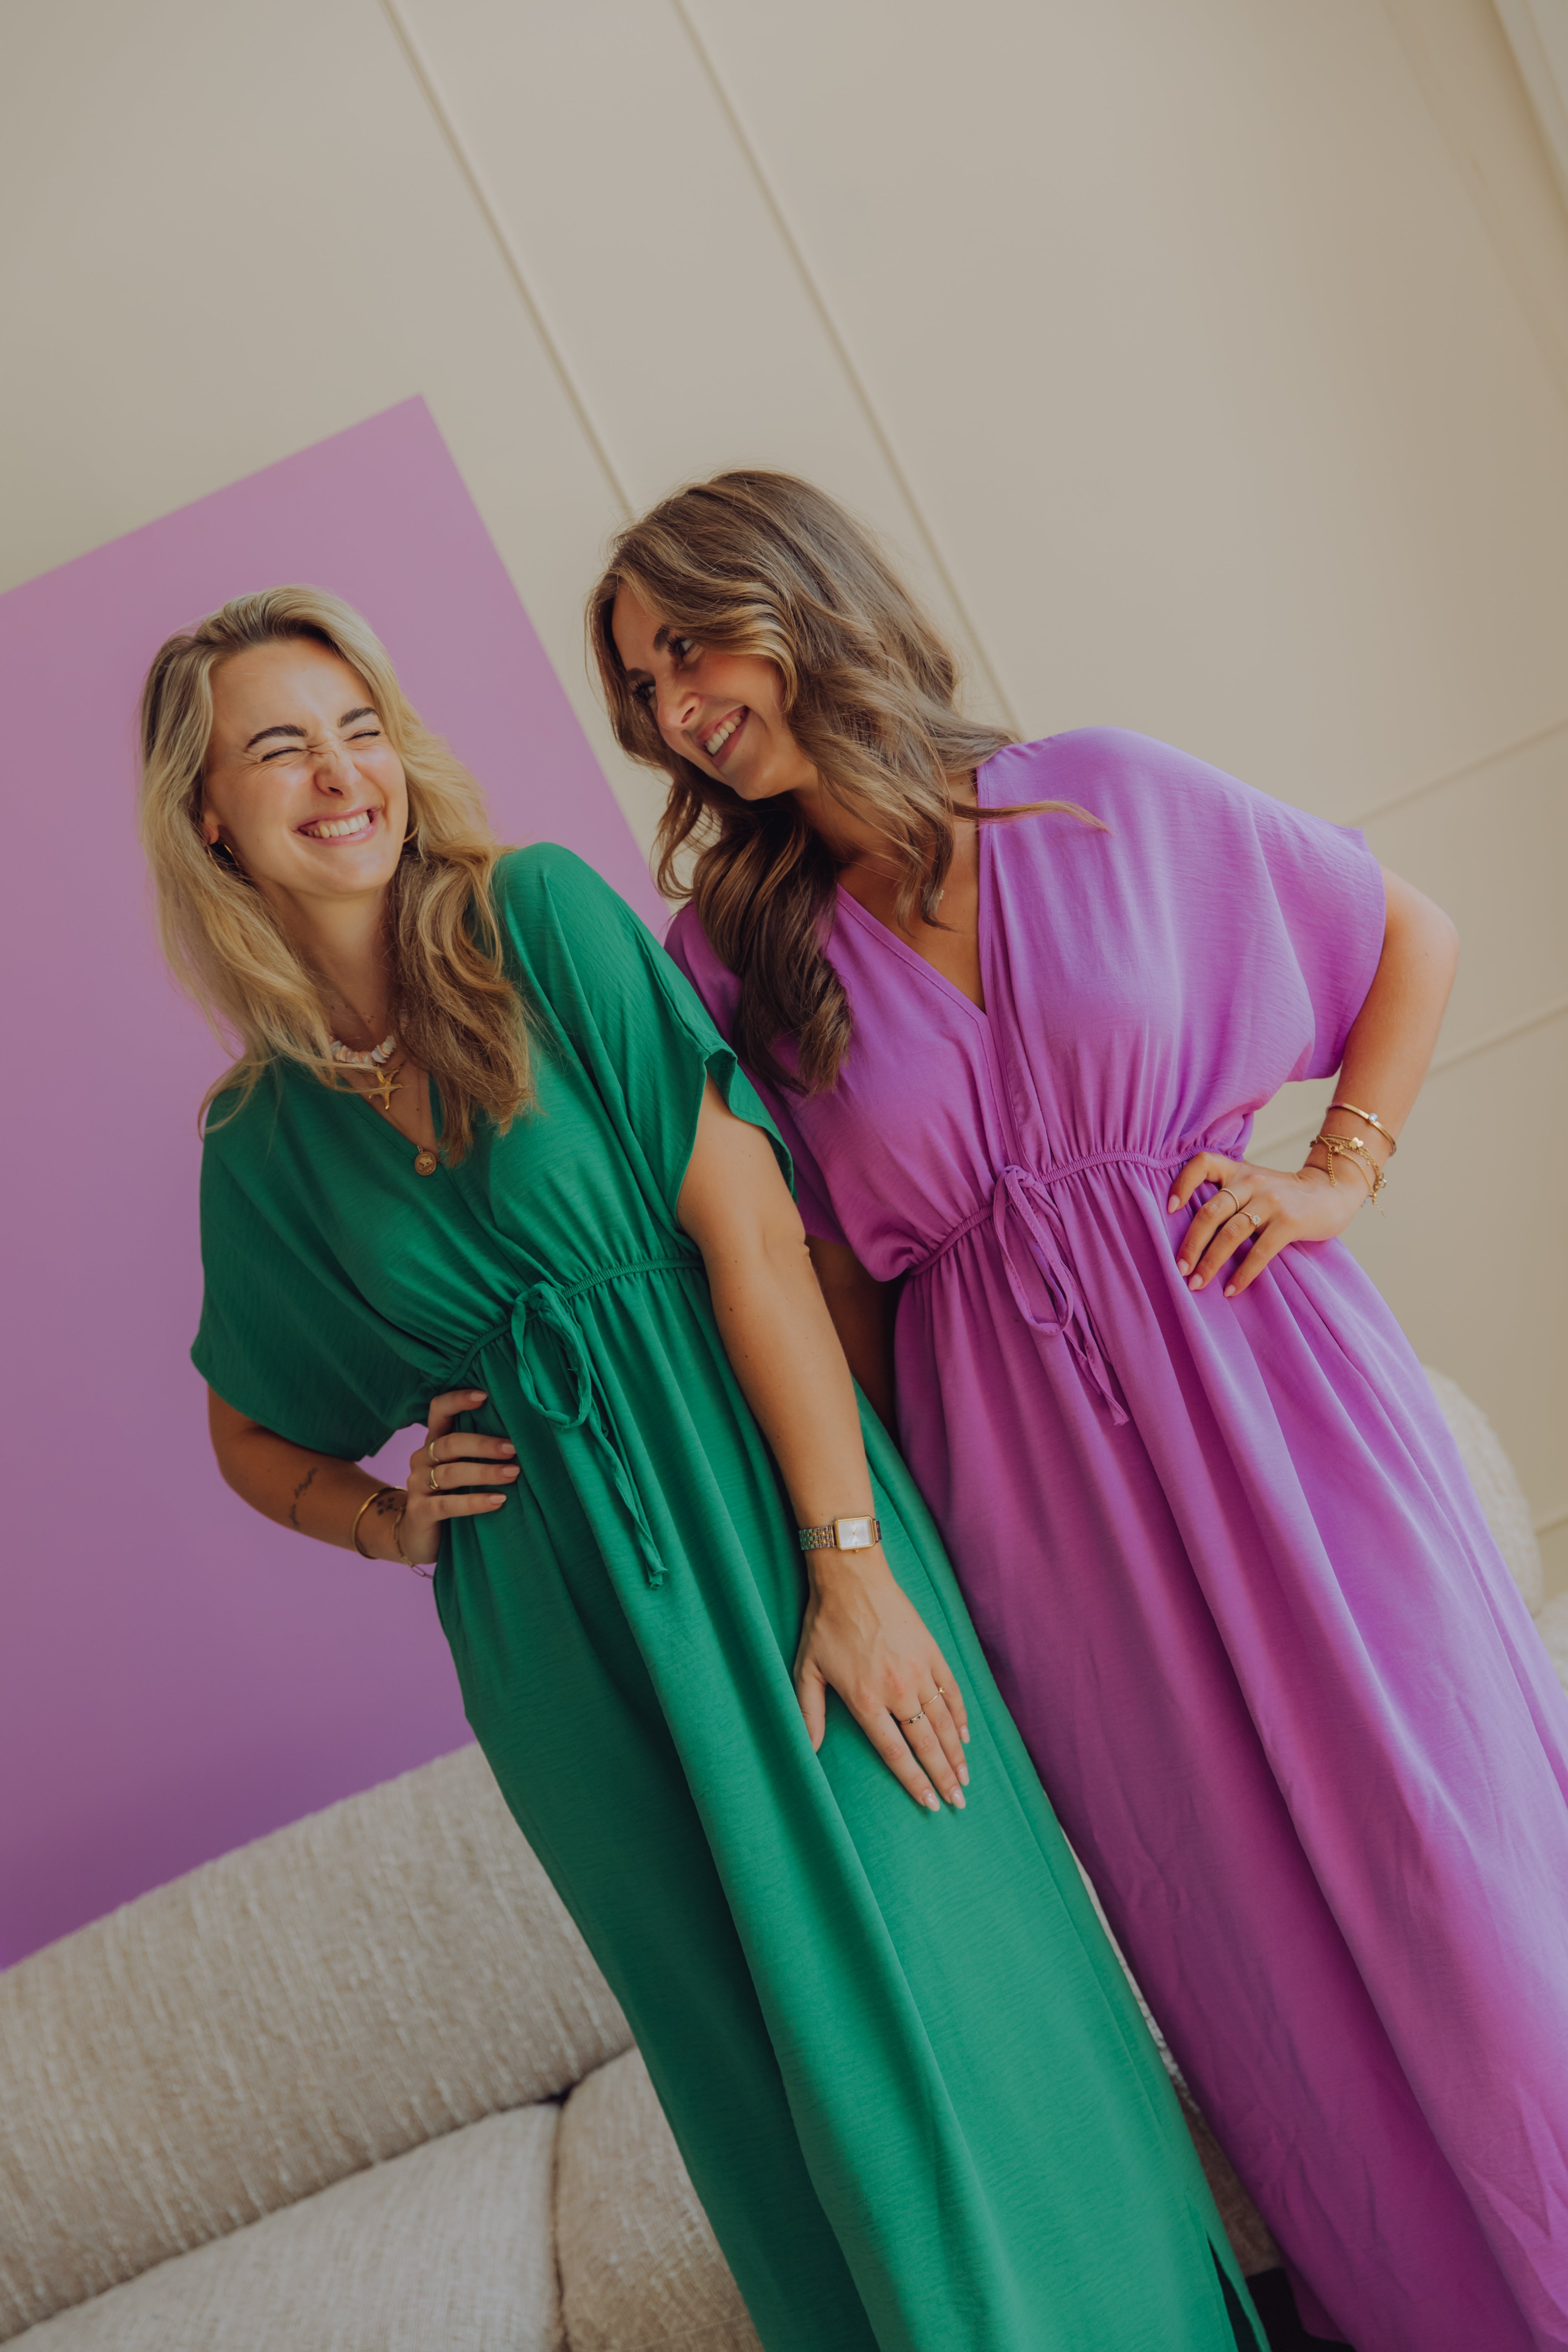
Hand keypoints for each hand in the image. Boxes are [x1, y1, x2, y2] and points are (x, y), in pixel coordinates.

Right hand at [377, 1388, 518, 1565]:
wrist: (418, 1538)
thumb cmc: (450, 1496)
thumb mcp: (462, 1471)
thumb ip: (478, 1454)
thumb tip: (523, 1439)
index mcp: (433, 1442)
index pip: (438, 1411)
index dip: (457, 1400)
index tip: (484, 1395)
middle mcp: (422, 1459)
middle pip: (449, 1443)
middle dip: (483, 1444)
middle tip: (513, 1448)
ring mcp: (418, 1485)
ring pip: (451, 1473)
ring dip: (484, 1472)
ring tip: (513, 1474)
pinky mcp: (420, 1512)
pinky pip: (447, 1504)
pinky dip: (474, 1502)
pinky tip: (498, 1501)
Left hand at [794, 1548, 969, 1811]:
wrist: (852, 1577)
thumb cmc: (825, 1624)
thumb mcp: (806, 1670)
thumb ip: (808, 1713)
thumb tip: (807, 1751)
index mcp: (866, 1699)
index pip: (896, 1752)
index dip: (915, 1781)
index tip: (930, 1804)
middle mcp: (897, 1690)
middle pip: (926, 1744)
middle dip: (944, 1777)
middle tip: (959, 1802)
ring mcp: (919, 1670)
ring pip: (943, 1722)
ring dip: (956, 1753)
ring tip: (966, 1779)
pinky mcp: (932, 1651)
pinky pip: (952, 1691)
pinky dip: (960, 1715)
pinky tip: (965, 1735)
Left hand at [1168, 1151, 1364, 1298]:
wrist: (1332, 1192)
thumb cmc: (1284, 1195)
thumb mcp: (1254, 1184)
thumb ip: (1228, 1195)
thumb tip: (1190, 1233)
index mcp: (1238, 1171)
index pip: (1202, 1163)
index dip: (1182, 1184)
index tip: (1168, 1210)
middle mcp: (1251, 1181)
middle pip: (1211, 1212)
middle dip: (1191, 1244)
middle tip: (1180, 1269)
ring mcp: (1271, 1201)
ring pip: (1231, 1233)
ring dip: (1210, 1262)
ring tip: (1197, 1284)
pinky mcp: (1289, 1221)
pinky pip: (1260, 1251)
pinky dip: (1243, 1274)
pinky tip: (1231, 1290)